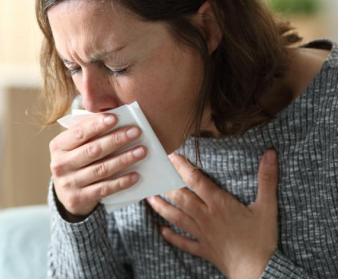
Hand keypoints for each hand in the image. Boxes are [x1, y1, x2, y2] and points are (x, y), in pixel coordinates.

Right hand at [50, 113, 147, 220]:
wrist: (66, 194)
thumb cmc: (76, 160)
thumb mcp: (74, 146)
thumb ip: (89, 133)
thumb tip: (115, 119)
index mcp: (58, 146)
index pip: (78, 132)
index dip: (96, 125)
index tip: (115, 118)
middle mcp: (60, 164)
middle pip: (93, 150)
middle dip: (116, 139)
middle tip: (136, 132)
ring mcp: (68, 183)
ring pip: (101, 169)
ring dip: (124, 159)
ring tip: (141, 151)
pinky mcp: (79, 199)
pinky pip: (104, 189)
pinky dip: (121, 182)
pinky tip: (135, 175)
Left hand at [146, 150, 278, 278]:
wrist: (258, 272)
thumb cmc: (262, 239)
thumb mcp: (268, 206)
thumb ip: (267, 179)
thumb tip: (270, 154)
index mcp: (219, 204)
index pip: (196, 180)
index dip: (183, 167)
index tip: (171, 156)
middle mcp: (206, 217)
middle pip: (181, 198)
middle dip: (167, 185)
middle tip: (155, 175)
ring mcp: (202, 234)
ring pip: (177, 218)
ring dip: (162, 208)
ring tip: (149, 198)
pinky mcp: (204, 249)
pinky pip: (184, 243)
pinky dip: (172, 237)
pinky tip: (162, 231)